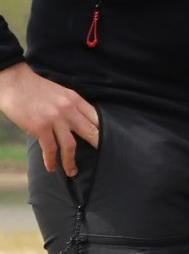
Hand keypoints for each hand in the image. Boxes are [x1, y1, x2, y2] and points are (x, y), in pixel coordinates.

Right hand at [0, 62, 99, 176]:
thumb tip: (79, 122)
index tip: (109, 143)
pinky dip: (51, 160)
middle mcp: (69, 109)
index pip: (97, 118)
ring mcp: (55, 119)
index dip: (104, 132)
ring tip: (72, 171)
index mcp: (75, 100)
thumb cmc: (35, 89)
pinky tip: (52, 167)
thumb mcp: (60, 93)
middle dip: (98, 148)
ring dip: (71, 161)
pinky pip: (50, 148)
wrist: (13, 82)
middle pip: (91, 132)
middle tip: (103, 160)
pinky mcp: (40, 126)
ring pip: (71, 145)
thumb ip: (71, 107)